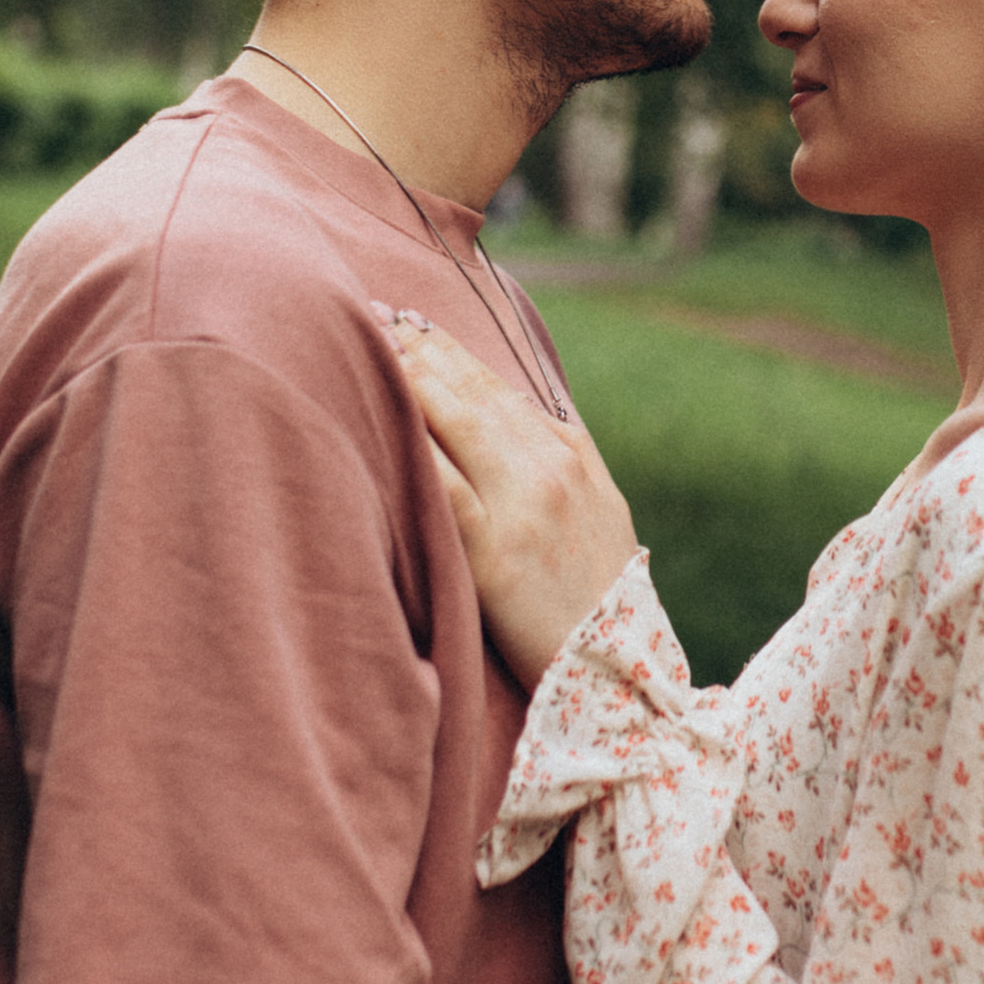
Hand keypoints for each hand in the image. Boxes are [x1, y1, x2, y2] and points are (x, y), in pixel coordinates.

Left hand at [382, 309, 640, 688]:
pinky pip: (446, 487)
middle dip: (420, 349)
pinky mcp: (496, 553)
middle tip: (369, 314)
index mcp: (572, 452)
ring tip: (366, 348)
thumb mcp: (595, 508)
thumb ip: (557, 458)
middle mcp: (550, 467)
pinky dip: (415, 448)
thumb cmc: (595, 595)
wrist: (616, 669)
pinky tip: (382, 421)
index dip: (449, 350)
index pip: (499, 386)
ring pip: (458, 425)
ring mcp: (525, 506)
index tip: (408, 322)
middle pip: (473, 392)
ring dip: (410, 382)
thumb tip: (505, 415)